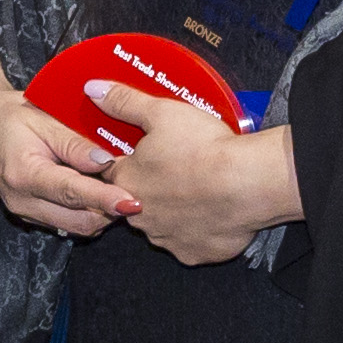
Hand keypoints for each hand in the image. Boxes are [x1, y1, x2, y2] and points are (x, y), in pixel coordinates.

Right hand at [0, 49, 125, 236]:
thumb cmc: (9, 116)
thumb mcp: (43, 119)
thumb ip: (74, 144)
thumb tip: (106, 161)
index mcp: (24, 174)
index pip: (72, 192)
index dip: (105, 198)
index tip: (133, 201)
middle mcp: (22, 201)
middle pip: (78, 221)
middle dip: (109, 212)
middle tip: (137, 195)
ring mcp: (25, 212)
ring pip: (75, 228)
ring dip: (100, 215)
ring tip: (120, 193)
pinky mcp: (30, 216)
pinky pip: (66, 224)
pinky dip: (87, 213)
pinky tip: (100, 195)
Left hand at [90, 79, 299, 264]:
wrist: (248, 184)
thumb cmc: (204, 148)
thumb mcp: (161, 112)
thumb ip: (124, 102)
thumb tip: (93, 89)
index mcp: (126, 180)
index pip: (108, 172)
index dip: (125, 161)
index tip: (141, 154)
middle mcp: (139, 215)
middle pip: (135, 200)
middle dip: (151, 187)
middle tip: (178, 168)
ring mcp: (166, 237)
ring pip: (162, 223)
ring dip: (173, 210)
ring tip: (198, 188)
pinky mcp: (193, 253)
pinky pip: (190, 242)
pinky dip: (198, 230)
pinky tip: (212, 211)